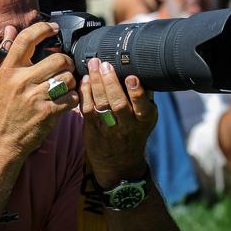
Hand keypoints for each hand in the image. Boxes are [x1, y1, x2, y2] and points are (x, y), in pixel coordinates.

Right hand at [0, 22, 79, 158]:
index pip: (25, 39)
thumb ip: (5, 55)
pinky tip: (66, 100)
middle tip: (65, 67)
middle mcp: (21, 81)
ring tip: (65, 85)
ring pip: (67, 77)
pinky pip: (71, 97)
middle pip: (57, 59)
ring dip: (71, 81)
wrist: (1, 143)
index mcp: (8, 71)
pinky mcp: (48, 112)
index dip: (42, 29)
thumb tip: (10, 28)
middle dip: (66, 62)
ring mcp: (35, 97)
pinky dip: (73, 98)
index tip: (53, 28)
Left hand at [79, 58, 156, 187]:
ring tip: (93, 65)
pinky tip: (84, 79)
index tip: (132, 78)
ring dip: (96, 83)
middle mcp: (127, 125)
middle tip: (104, 65)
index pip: (142, 106)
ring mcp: (108, 128)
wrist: (119, 165)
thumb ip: (143, 99)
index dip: (137, 93)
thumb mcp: (145, 119)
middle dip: (111, 82)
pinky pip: (87, 108)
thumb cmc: (134, 134)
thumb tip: (141, 71)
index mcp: (144, 120)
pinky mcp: (92, 128)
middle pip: (118, 103)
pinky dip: (85, 92)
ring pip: (101, 104)